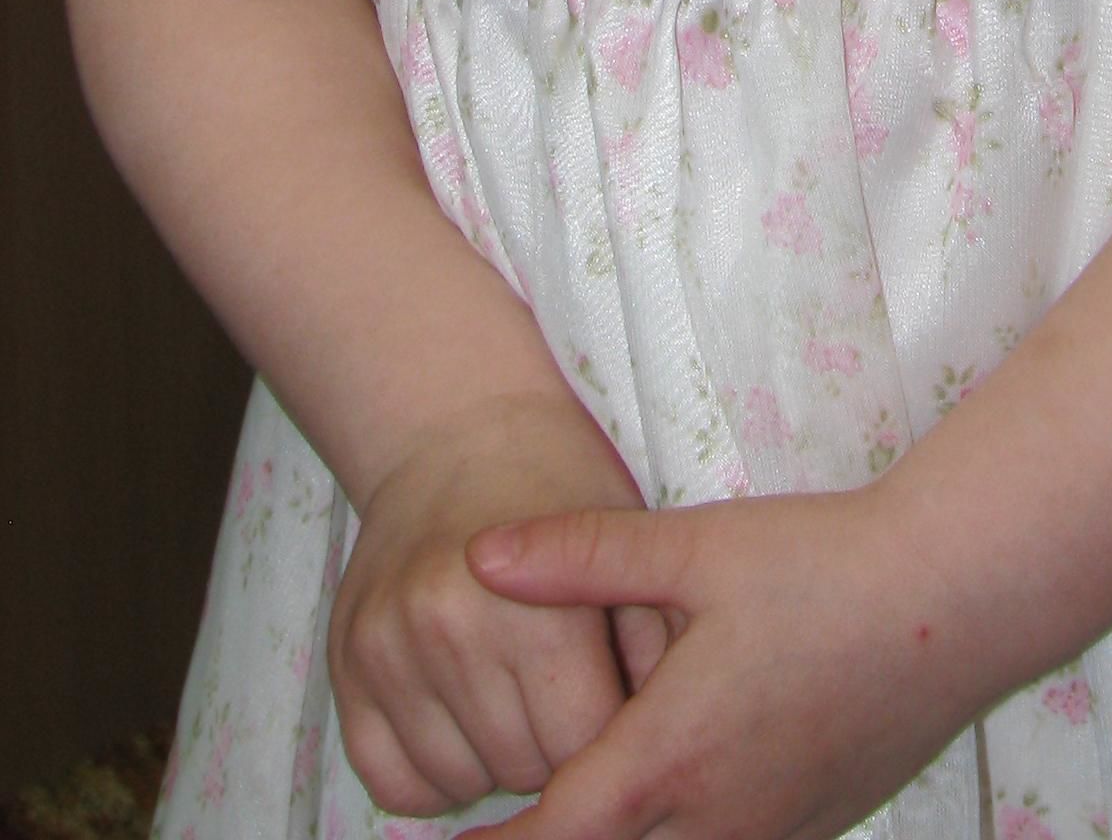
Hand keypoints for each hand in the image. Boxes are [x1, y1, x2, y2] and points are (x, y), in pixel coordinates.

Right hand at [329, 390, 670, 814]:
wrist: (454, 430)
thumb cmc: (558, 485)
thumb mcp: (628, 543)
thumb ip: (653, 646)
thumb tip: (663, 745)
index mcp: (538, 606)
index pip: (584, 749)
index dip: (608, 732)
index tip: (607, 695)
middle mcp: (453, 631)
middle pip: (524, 771)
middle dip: (552, 744)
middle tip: (559, 688)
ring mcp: (390, 650)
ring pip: (459, 784)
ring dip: (493, 759)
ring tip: (511, 694)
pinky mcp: (346, 666)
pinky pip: (392, 784)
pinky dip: (432, 773)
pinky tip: (460, 718)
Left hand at [468, 486, 983, 839]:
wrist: (957, 596)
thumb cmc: (823, 565)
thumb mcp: (696, 548)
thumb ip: (581, 554)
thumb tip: (479, 555)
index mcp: (670, 758)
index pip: (552, 837)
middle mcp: (715, 820)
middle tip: (503, 820)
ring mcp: (770, 835)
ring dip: (623, 837)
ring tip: (589, 797)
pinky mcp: (813, 829)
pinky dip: (682, 833)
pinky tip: (675, 791)